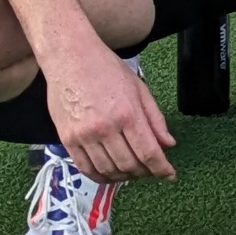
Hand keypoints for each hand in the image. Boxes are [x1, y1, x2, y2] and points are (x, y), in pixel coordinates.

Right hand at [43, 48, 177, 182]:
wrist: (70, 57)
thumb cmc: (106, 68)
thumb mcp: (139, 88)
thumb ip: (155, 119)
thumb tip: (168, 144)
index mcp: (127, 113)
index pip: (148, 152)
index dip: (161, 169)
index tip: (169, 175)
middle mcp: (105, 128)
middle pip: (129, 165)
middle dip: (145, 173)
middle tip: (151, 171)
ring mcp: (83, 135)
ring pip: (108, 170)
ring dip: (124, 177)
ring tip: (132, 172)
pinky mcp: (67, 139)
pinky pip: (85, 168)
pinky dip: (100, 177)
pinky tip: (110, 174)